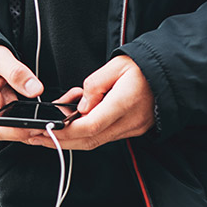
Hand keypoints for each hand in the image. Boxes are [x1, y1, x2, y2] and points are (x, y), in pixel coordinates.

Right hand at [0, 45, 51, 143]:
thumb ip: (16, 72)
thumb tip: (36, 90)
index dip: (18, 131)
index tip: (38, 125)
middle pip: (11, 135)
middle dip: (34, 132)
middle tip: (55, 122)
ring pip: (18, 132)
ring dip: (37, 129)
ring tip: (56, 118)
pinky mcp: (5, 116)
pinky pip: (21, 125)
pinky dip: (35, 122)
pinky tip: (49, 115)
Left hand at [28, 55, 154, 150]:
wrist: (172, 74)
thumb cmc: (144, 66)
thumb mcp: (116, 65)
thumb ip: (94, 85)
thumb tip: (80, 105)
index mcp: (124, 103)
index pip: (91, 126)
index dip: (66, 130)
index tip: (46, 129)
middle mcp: (129, 122)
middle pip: (89, 140)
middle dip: (60, 141)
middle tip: (35, 137)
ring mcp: (132, 129)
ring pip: (96, 141)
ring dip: (70, 140)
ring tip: (45, 133)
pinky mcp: (133, 129)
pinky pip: (105, 136)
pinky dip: (85, 133)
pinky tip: (70, 124)